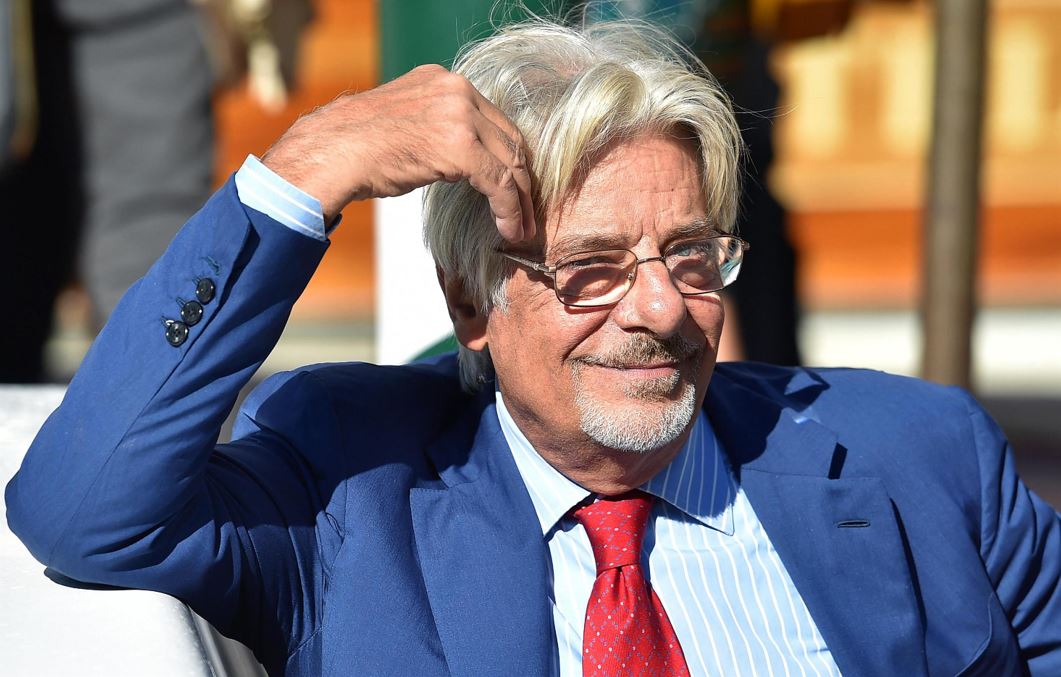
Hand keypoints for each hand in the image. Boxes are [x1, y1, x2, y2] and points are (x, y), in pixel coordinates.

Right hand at [261, 64, 535, 241]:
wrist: (331, 152)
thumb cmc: (357, 147)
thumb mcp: (405, 121)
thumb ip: (437, 126)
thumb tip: (462, 154)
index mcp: (444, 81)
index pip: (493, 120)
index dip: (508, 156)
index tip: (515, 185)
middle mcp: (457, 90)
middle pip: (507, 138)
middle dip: (521, 179)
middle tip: (526, 210)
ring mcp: (460, 115)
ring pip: (509, 162)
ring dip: (520, 201)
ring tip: (522, 228)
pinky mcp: (460, 147)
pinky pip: (499, 183)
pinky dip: (510, 210)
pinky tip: (511, 230)